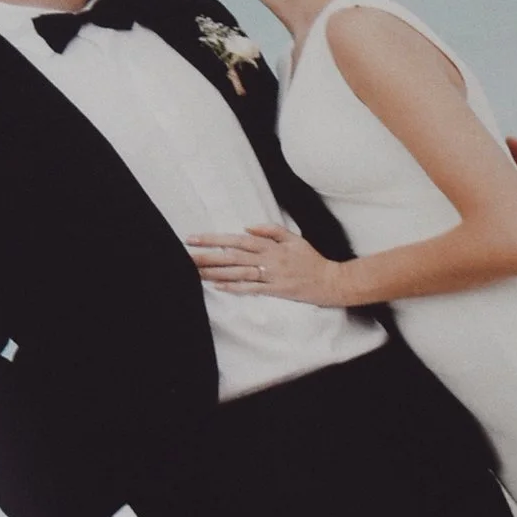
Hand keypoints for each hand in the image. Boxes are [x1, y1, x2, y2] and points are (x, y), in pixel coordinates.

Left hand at [189, 222, 348, 305]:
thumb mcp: (294, 238)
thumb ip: (271, 230)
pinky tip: (217, 286)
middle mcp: (268, 259)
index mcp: (271, 245)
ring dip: (215, 272)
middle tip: (186, 256)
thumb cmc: (311, 259)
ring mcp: (271, 276)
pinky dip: (234, 287)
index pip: (237, 239)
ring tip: (195, 272)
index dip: (214, 239)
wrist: (330, 281)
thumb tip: (247, 226)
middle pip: (232, 256)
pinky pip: (251, 289)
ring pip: (238, 272)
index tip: (194, 238)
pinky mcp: (275, 290)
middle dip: (207, 256)